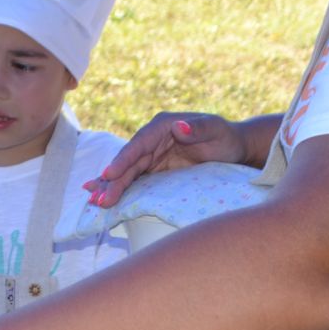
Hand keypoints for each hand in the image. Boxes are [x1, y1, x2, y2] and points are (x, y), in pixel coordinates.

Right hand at [84, 112, 251, 207]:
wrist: (233, 148)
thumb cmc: (226, 137)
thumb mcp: (216, 131)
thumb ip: (198, 128)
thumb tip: (178, 126)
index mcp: (162, 126)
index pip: (139, 144)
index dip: (123, 159)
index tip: (110, 174)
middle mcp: (152, 139)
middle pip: (129, 161)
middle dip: (113, 181)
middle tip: (99, 199)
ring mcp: (152, 155)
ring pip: (127, 172)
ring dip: (111, 187)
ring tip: (96, 202)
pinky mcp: (155, 169)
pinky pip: (134, 180)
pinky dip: (120, 188)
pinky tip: (104, 197)